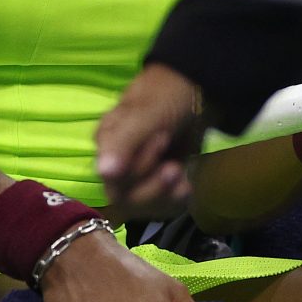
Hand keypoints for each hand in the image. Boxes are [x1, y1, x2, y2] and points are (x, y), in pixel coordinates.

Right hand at [96, 64, 205, 217]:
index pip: (113, 179)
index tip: (162, 140)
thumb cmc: (167, 95)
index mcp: (106, 144)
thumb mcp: (145, 114)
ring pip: (143, 208)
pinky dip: (176, 202)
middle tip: (174, 166)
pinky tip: (186, 185)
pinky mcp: (157, 185)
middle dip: (154, 188)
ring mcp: (137, 177)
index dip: (139, 169)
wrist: (197, 93)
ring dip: (166, 197)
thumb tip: (104, 171)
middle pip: (126, 199)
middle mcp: (117, 164)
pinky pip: (161, 208)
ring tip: (180, 173)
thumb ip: (123, 142)